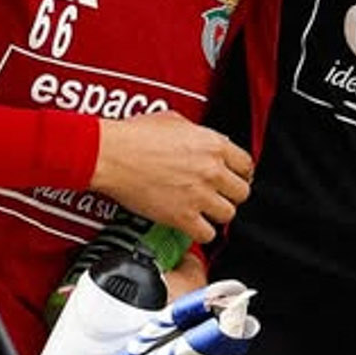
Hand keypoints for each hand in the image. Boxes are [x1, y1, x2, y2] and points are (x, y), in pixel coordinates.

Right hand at [88, 112, 252, 243]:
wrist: (108, 154)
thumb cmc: (133, 136)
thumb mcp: (174, 121)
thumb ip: (198, 134)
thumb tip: (205, 141)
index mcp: (214, 145)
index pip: (247, 165)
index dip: (240, 174)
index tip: (233, 179)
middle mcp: (212, 170)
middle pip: (242, 192)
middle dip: (230, 195)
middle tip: (218, 195)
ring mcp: (199, 194)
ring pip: (228, 214)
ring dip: (216, 214)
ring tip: (203, 210)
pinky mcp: (182, 216)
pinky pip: (207, 234)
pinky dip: (201, 232)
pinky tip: (192, 225)